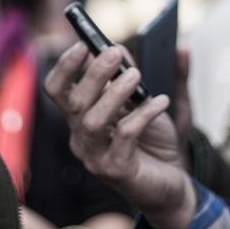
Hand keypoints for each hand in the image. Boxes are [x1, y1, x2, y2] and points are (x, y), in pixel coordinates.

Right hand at [45, 42, 196, 228]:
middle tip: (116, 52)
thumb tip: (122, 48)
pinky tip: (161, 102)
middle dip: (94, 73)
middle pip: (73, 102)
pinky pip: (124, 137)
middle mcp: (81, 138)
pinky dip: (143, 114)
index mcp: (80, 118)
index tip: (84, 44)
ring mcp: (95, 157)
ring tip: (137, 75)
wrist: (173, 184)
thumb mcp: (145, 102)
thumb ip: (134, 75)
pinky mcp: (116, 172)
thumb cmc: (154, 142)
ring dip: (114, 93)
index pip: (56, 90)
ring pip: (92, 121)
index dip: (65, 66)